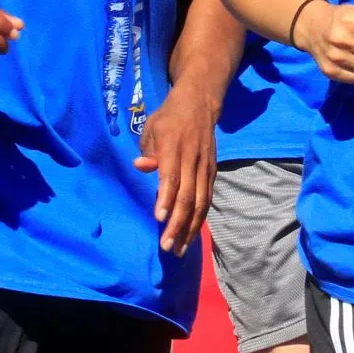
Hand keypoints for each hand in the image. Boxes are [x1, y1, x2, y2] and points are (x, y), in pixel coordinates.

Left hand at [136, 84, 218, 252]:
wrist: (199, 104)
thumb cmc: (168, 118)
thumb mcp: (152, 128)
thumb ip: (148, 150)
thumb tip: (141, 166)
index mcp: (174, 147)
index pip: (172, 177)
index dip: (166, 198)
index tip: (159, 218)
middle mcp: (192, 159)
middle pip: (188, 196)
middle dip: (177, 223)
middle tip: (166, 245)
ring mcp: (205, 167)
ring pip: (201, 203)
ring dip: (190, 228)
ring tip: (178, 248)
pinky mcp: (212, 172)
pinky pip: (207, 200)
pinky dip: (199, 219)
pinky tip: (190, 235)